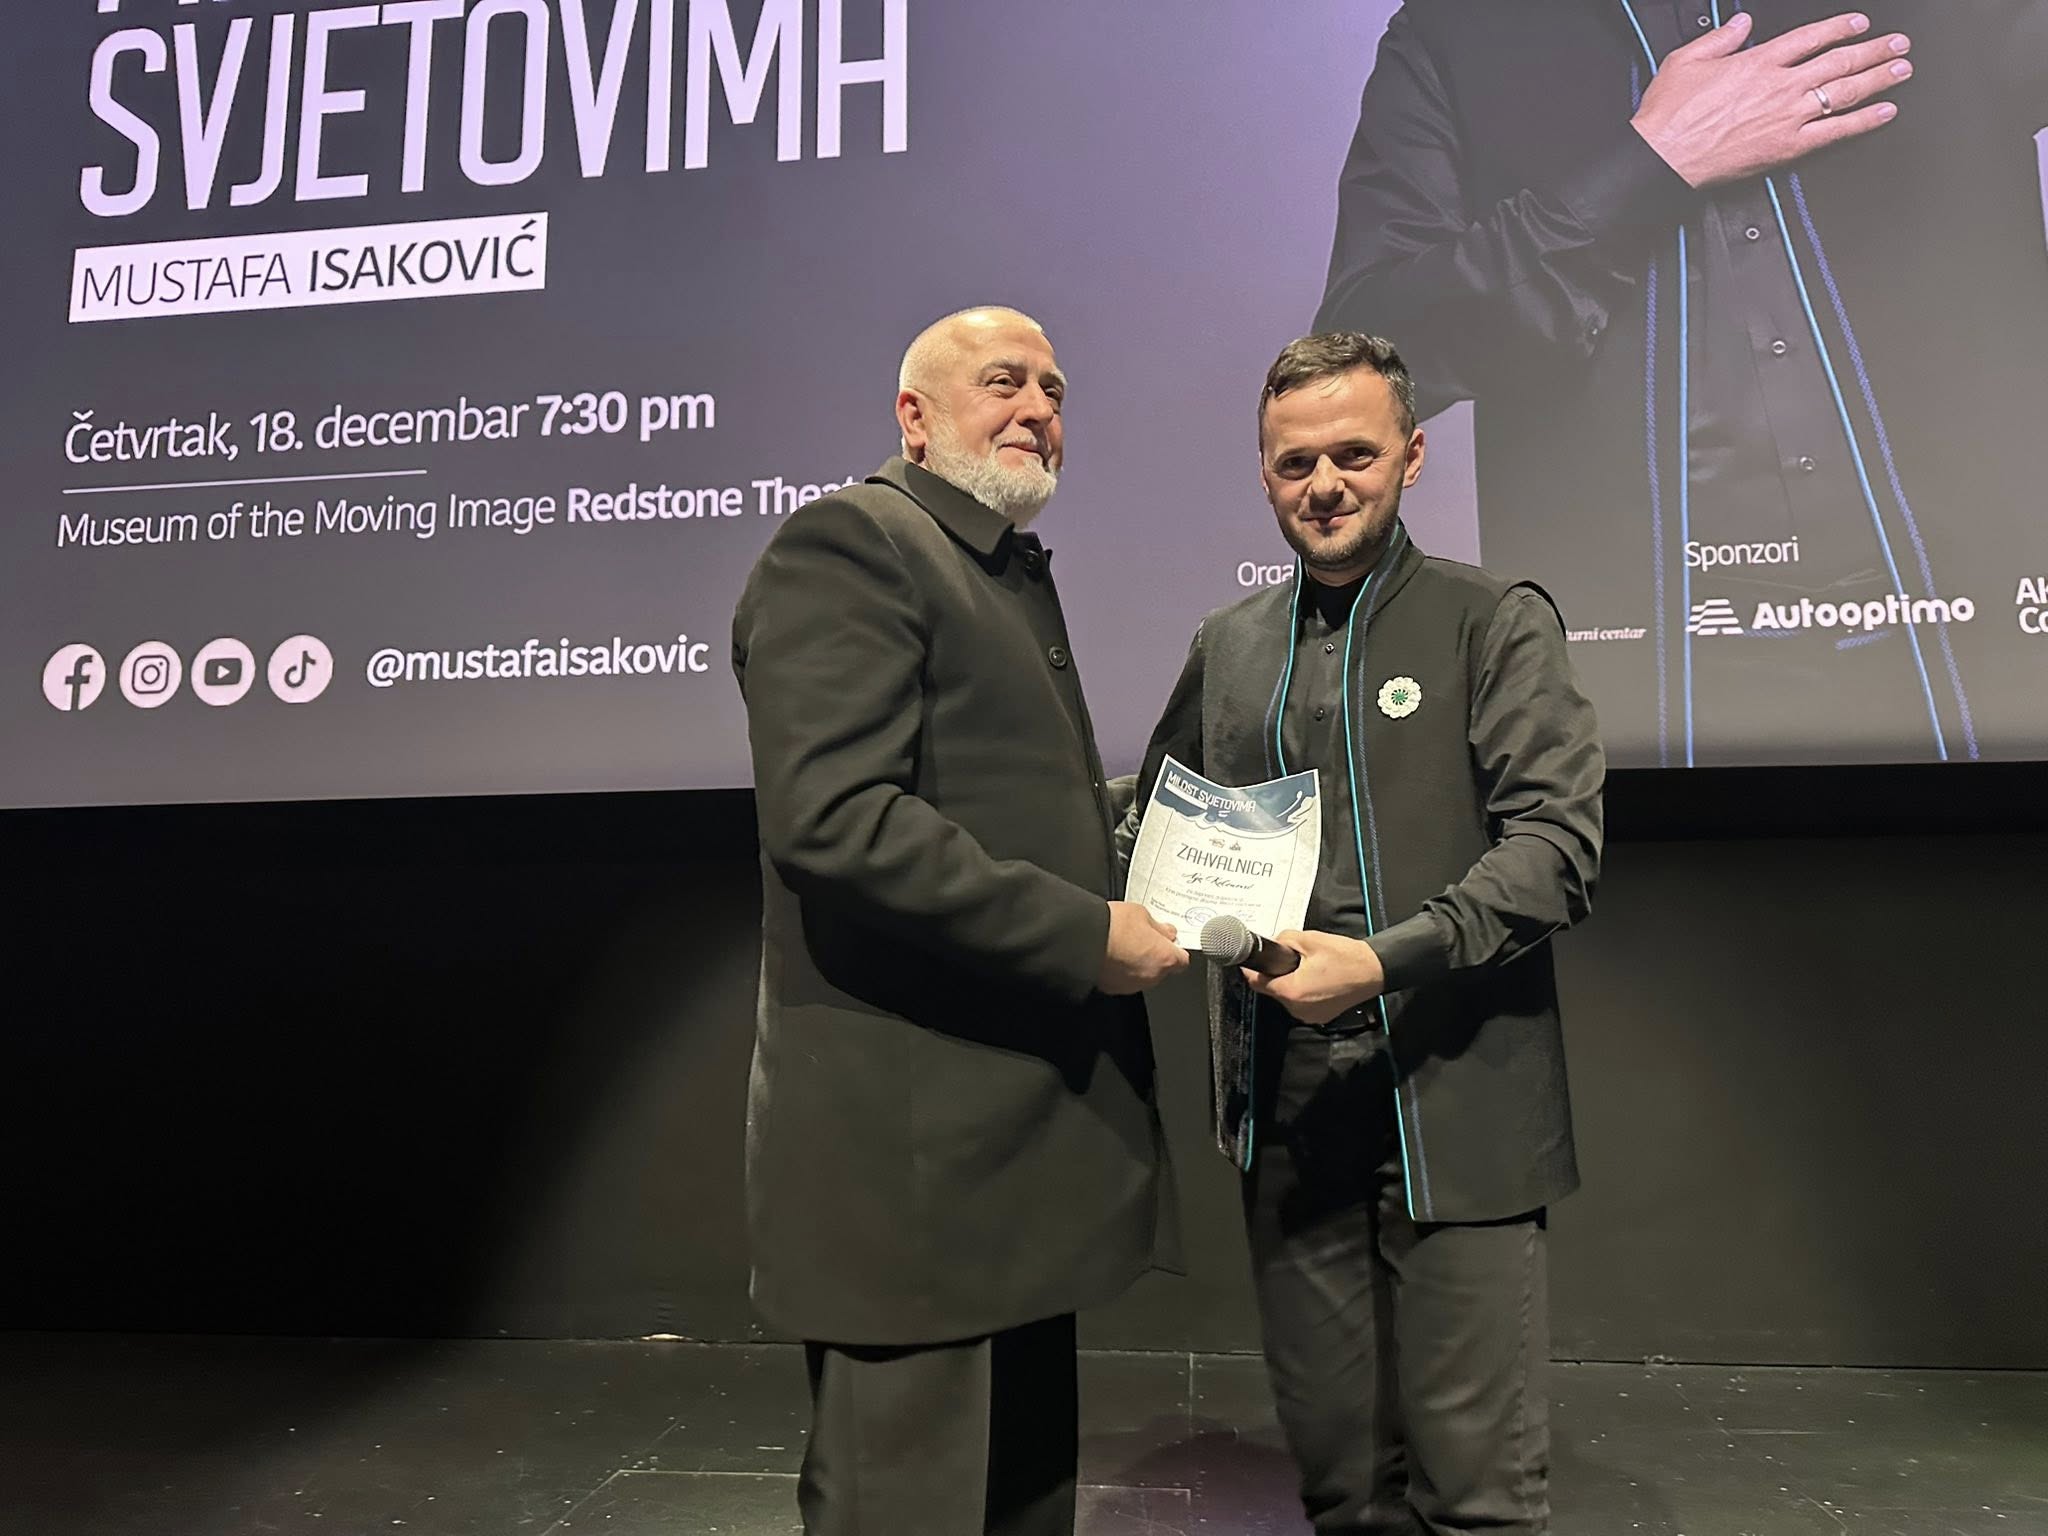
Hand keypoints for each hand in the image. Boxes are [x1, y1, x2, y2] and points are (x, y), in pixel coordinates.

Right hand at [1097, 901, 1187, 994]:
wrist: (1081, 939)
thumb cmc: (1112, 926)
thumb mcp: (1141, 914)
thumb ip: (1158, 927)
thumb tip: (1165, 932)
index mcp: (1164, 958)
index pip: (1182, 961)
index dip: (1174, 950)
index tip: (1167, 942)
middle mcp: (1151, 976)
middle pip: (1162, 969)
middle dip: (1155, 956)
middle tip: (1142, 939)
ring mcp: (1131, 985)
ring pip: (1142, 976)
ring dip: (1137, 964)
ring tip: (1123, 946)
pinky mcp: (1112, 989)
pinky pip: (1123, 980)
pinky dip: (1120, 971)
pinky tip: (1111, 956)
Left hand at [1244, 930, 1385, 1025]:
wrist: (1374, 971)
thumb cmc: (1346, 957)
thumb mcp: (1309, 940)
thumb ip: (1284, 940)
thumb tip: (1271, 944)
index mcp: (1292, 991)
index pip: (1258, 983)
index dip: (1252, 970)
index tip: (1250, 961)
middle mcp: (1297, 1009)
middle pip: (1272, 990)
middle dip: (1275, 974)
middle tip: (1287, 958)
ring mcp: (1309, 1016)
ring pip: (1287, 997)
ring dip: (1289, 983)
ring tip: (1305, 968)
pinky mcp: (1320, 1017)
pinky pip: (1301, 1003)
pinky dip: (1302, 992)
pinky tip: (1314, 978)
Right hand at [1630, 11, 1911, 189]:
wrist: (1663, 157)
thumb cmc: (1668, 116)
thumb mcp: (1686, 61)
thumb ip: (1721, 38)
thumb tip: (1742, 22)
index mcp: (1758, 62)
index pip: (1811, 37)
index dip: (1840, 27)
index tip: (1859, 23)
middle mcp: (1780, 85)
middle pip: (1839, 61)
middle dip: (1873, 50)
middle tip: (1897, 44)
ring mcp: (1788, 116)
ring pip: (1845, 91)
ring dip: (1879, 78)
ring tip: (1901, 70)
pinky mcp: (1788, 147)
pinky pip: (1835, 131)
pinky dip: (1864, 121)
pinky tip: (1884, 112)